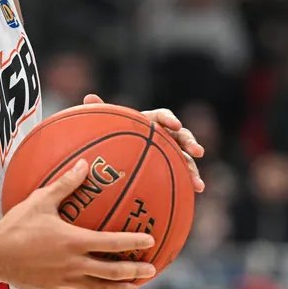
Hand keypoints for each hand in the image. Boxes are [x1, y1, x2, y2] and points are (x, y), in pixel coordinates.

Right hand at [0, 158, 157, 288]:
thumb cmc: (17, 224)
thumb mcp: (41, 199)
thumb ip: (66, 183)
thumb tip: (84, 164)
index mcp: (74, 242)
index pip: (111, 243)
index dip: (133, 243)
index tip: (150, 241)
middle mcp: (73, 264)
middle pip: (110, 272)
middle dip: (133, 272)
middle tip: (152, 270)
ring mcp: (64, 280)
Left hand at [83, 94, 204, 191]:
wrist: (116, 156)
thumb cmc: (112, 137)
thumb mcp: (107, 126)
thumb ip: (103, 113)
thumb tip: (89, 98)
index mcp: (151, 121)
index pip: (162, 116)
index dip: (170, 120)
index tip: (174, 125)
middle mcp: (164, 135)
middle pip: (181, 136)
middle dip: (190, 143)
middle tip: (198, 152)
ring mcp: (169, 152)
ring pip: (186, 158)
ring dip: (193, 169)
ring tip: (198, 183)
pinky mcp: (171, 168)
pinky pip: (181, 174)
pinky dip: (190, 181)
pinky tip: (196, 190)